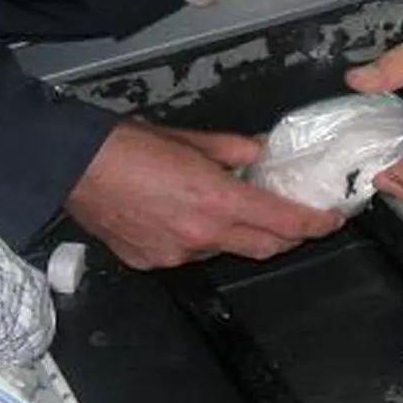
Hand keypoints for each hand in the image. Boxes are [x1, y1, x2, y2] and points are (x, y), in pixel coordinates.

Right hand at [66, 123, 343, 268]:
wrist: (71, 167)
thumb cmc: (130, 144)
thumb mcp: (192, 139)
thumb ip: (234, 151)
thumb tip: (260, 153)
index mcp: (217, 202)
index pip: (283, 223)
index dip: (314, 225)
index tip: (331, 221)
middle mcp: (202, 237)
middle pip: (264, 248)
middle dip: (286, 236)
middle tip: (297, 220)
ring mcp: (176, 255)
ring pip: (225, 251)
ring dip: (237, 235)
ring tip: (229, 210)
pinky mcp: (152, 262)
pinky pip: (189, 255)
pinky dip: (198, 240)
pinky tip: (184, 219)